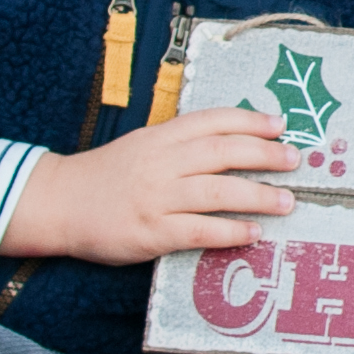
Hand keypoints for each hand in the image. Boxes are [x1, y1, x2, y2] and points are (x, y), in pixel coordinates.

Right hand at [0, 108, 295, 266]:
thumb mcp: (141, 146)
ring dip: (258, 195)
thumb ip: (178, 144)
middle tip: (294, 160)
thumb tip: (229, 143)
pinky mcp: (151, 231)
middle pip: (222, 152)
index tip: (280, 124)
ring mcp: (156, 197)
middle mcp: (161, 162)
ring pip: (217, 191)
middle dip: (264, 154)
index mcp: (159, 136)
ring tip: (287, 201)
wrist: (59, 203)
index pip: (212, 121)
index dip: (250, 120)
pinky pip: (199, 230)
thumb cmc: (105, 175)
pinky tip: (253, 233)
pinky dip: (230, 231)